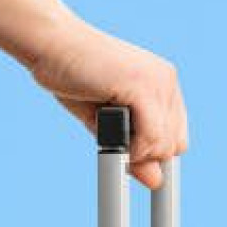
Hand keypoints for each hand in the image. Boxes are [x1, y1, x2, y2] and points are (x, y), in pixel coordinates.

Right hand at [28, 18, 186, 187]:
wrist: (49, 43)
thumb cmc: (72, 78)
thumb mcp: (106, 121)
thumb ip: (132, 148)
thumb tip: (156, 182)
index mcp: (163, 84)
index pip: (177, 137)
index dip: (155, 155)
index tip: (134, 163)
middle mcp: (167, 81)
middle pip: (174, 146)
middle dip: (144, 156)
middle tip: (111, 141)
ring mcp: (158, 82)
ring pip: (163, 146)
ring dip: (134, 153)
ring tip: (104, 130)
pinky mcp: (142, 87)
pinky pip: (151, 139)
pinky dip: (131, 149)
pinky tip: (108, 135)